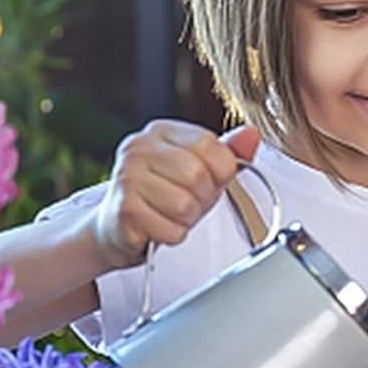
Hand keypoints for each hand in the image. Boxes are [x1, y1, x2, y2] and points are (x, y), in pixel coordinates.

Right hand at [92, 122, 259, 268]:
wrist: (115, 225)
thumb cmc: (163, 195)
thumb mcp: (200, 169)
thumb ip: (227, 153)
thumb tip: (252, 134)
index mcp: (162, 131)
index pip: (211, 146)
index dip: (220, 172)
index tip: (208, 181)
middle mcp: (139, 148)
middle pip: (198, 176)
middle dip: (202, 198)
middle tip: (186, 202)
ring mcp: (127, 178)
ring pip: (185, 205)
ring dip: (186, 220)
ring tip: (170, 214)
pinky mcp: (123, 210)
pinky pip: (170, 230)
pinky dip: (172, 235)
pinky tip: (157, 227)